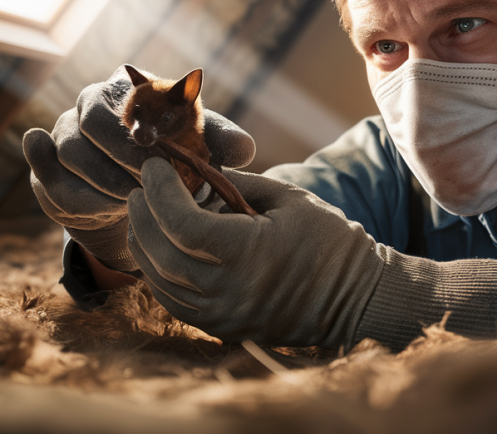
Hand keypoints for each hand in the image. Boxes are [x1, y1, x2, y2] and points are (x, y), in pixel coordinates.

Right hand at [23, 65, 254, 271]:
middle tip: (147, 184)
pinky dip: (78, 199)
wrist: (141, 193)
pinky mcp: (46, 173)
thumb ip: (222, 142)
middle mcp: (88, 105)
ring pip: (69, 155)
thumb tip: (245, 149)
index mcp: (126, 89)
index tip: (161, 156)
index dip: (138, 129)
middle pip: (88, 122)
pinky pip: (52, 185)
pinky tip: (106, 209)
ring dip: (104, 183)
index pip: (121, 96)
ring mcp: (63, 138)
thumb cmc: (174, 157)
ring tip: (135, 201)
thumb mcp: (201, 146)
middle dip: (119, 156)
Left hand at [128, 158, 496, 349]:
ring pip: (160, 282)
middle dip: (142, 216)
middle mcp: (228, 290)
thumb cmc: (328, 240)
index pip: (181, 224)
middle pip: (161, 253)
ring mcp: (222, 316)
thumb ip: (236, 183)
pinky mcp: (221, 328)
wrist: (356, 299)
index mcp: (248, 252)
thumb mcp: (286, 197)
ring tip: (142, 215)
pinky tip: (158, 249)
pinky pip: (173, 302)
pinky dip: (158, 273)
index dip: (159, 192)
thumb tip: (193, 169)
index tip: (153, 167)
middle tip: (140, 188)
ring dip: (143, 245)